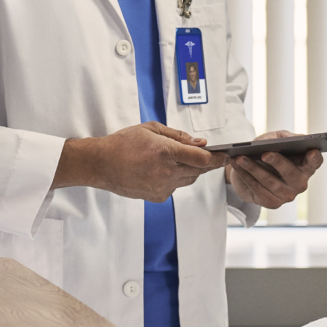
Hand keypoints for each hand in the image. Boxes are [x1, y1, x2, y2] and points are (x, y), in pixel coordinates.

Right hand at [53, 122, 226, 202]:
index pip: (202, 159)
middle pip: (199, 170)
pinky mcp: (157, 197)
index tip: (226, 155)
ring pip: (189, 180)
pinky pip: (176, 188)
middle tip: (213, 156)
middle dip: (207, 163)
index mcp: (165, 152)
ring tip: (182, 159)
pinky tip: (164, 170)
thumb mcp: (152, 129)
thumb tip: (200, 143)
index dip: (217, 157)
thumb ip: (179, 137)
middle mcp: (166, 172)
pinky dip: (176, 179)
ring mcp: (161, 187)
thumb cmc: (123, 143)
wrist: (100, 165)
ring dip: (191, 170)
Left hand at [225, 130, 322, 208]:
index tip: (311, 151)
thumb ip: (285, 137)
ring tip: (240, 158)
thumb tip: (292, 139)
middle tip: (265, 153)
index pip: (315, 162)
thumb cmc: (266, 150)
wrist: (248, 168)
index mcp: (305, 165)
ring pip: (270, 181)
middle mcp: (300, 182)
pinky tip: (237, 167)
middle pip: (291, 173)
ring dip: (253, 168)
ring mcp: (287, 195)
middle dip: (277, 162)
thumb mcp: (275, 139)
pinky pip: (258, 190)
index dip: (315, 158)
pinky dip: (246, 176)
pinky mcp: (272, 203)